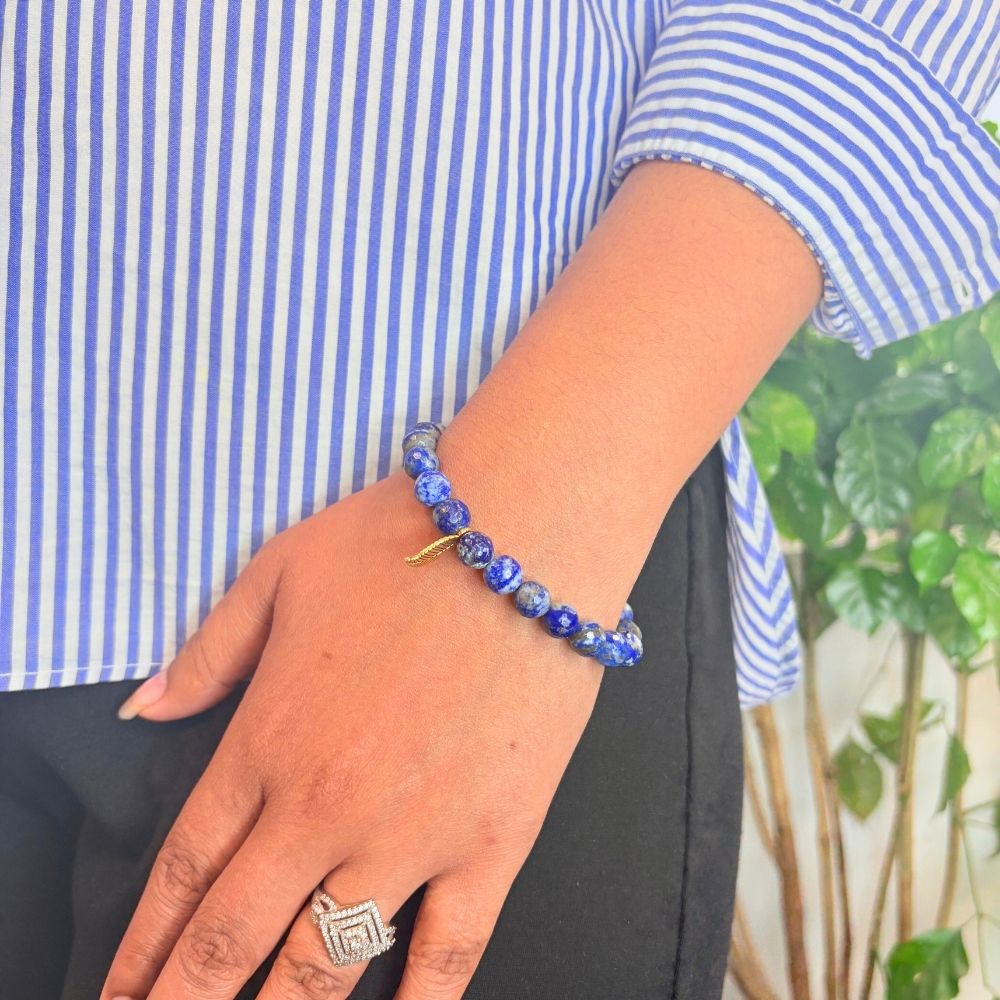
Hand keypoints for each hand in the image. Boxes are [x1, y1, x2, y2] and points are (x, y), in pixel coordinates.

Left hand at [102, 469, 603, 999]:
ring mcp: (410, 835)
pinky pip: (448, 956)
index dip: (143, 944)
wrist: (520, 533)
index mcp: (266, 740)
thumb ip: (207, 651)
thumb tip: (144, 708)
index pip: (183, 869)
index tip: (120, 990)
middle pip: (230, 940)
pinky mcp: (493, 842)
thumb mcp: (279, 573)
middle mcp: (322, 806)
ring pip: (322, 969)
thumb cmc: (399, 541)